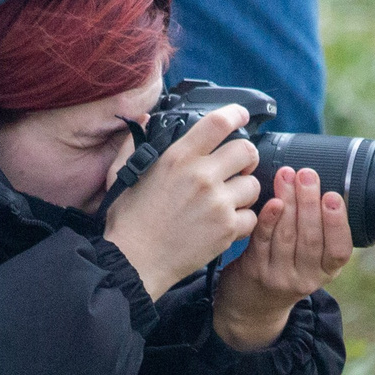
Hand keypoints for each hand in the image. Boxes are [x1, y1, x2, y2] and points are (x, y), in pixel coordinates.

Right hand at [102, 105, 260, 299]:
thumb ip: (133, 143)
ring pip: (253, 185)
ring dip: (244, 191)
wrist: (134, 261)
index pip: (218, 123)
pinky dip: (242, 220)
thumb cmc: (128, 220)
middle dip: (246, 157)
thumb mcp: (122, 173)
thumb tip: (142, 119)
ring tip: (227, 200)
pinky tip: (224, 223)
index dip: (236, 114)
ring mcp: (217, 203)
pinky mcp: (226, 229)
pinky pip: (252, 216)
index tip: (241, 115)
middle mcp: (201, 176)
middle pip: (247, 151)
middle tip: (238, 167)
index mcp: (178, 157)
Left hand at [211, 167, 354, 351]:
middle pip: (311, 238)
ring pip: (287, 236)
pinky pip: (263, 240)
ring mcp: (279, 276)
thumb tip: (318, 184)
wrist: (253, 305)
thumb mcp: (311, 261)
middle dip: (309, 202)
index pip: (339, 250)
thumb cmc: (286, 269)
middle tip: (307, 174)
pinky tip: (272, 201)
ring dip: (288, 202)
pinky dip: (268, 219)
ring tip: (287, 175)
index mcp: (326, 272)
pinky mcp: (255, 271)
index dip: (337, 223)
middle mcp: (305, 278)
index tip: (333, 196)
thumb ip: (318, 231)